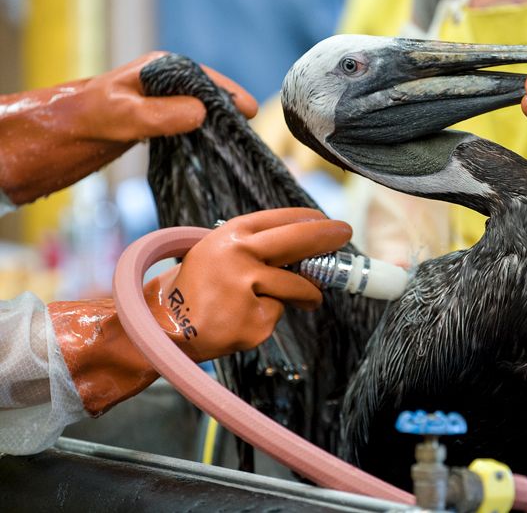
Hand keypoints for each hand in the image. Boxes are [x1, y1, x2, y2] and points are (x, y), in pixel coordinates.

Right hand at [51, 208, 351, 414]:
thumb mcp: (216, 252)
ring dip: (308, 294)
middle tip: (344, 234)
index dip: (310, 219)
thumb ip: (254, 247)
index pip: (281, 219)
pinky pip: (278, 315)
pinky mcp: (253, 321)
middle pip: (298, 241)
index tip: (329, 220)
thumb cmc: (195, 288)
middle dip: (327, 237)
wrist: (163, 328)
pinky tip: (245, 319)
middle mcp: (239, 256)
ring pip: (297, 287)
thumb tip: (306, 249)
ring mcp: (246, 289)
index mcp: (229, 236)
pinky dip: (270, 318)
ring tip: (305, 299)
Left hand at [65, 51, 257, 141]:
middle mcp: (165, 81)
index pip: (204, 77)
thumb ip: (162, 114)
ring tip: (237, 143)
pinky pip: (190, 124)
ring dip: (217, 125)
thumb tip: (202, 113)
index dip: (229, 93)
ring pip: (200, 110)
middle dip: (229, 110)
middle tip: (248, 132)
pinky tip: (214, 149)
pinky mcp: (162, 118)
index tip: (249, 111)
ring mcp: (164, 100)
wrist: (67, 133)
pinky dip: (204, 135)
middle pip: (207, 94)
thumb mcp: (126, 115)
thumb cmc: (91, 118)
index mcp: (160, 68)